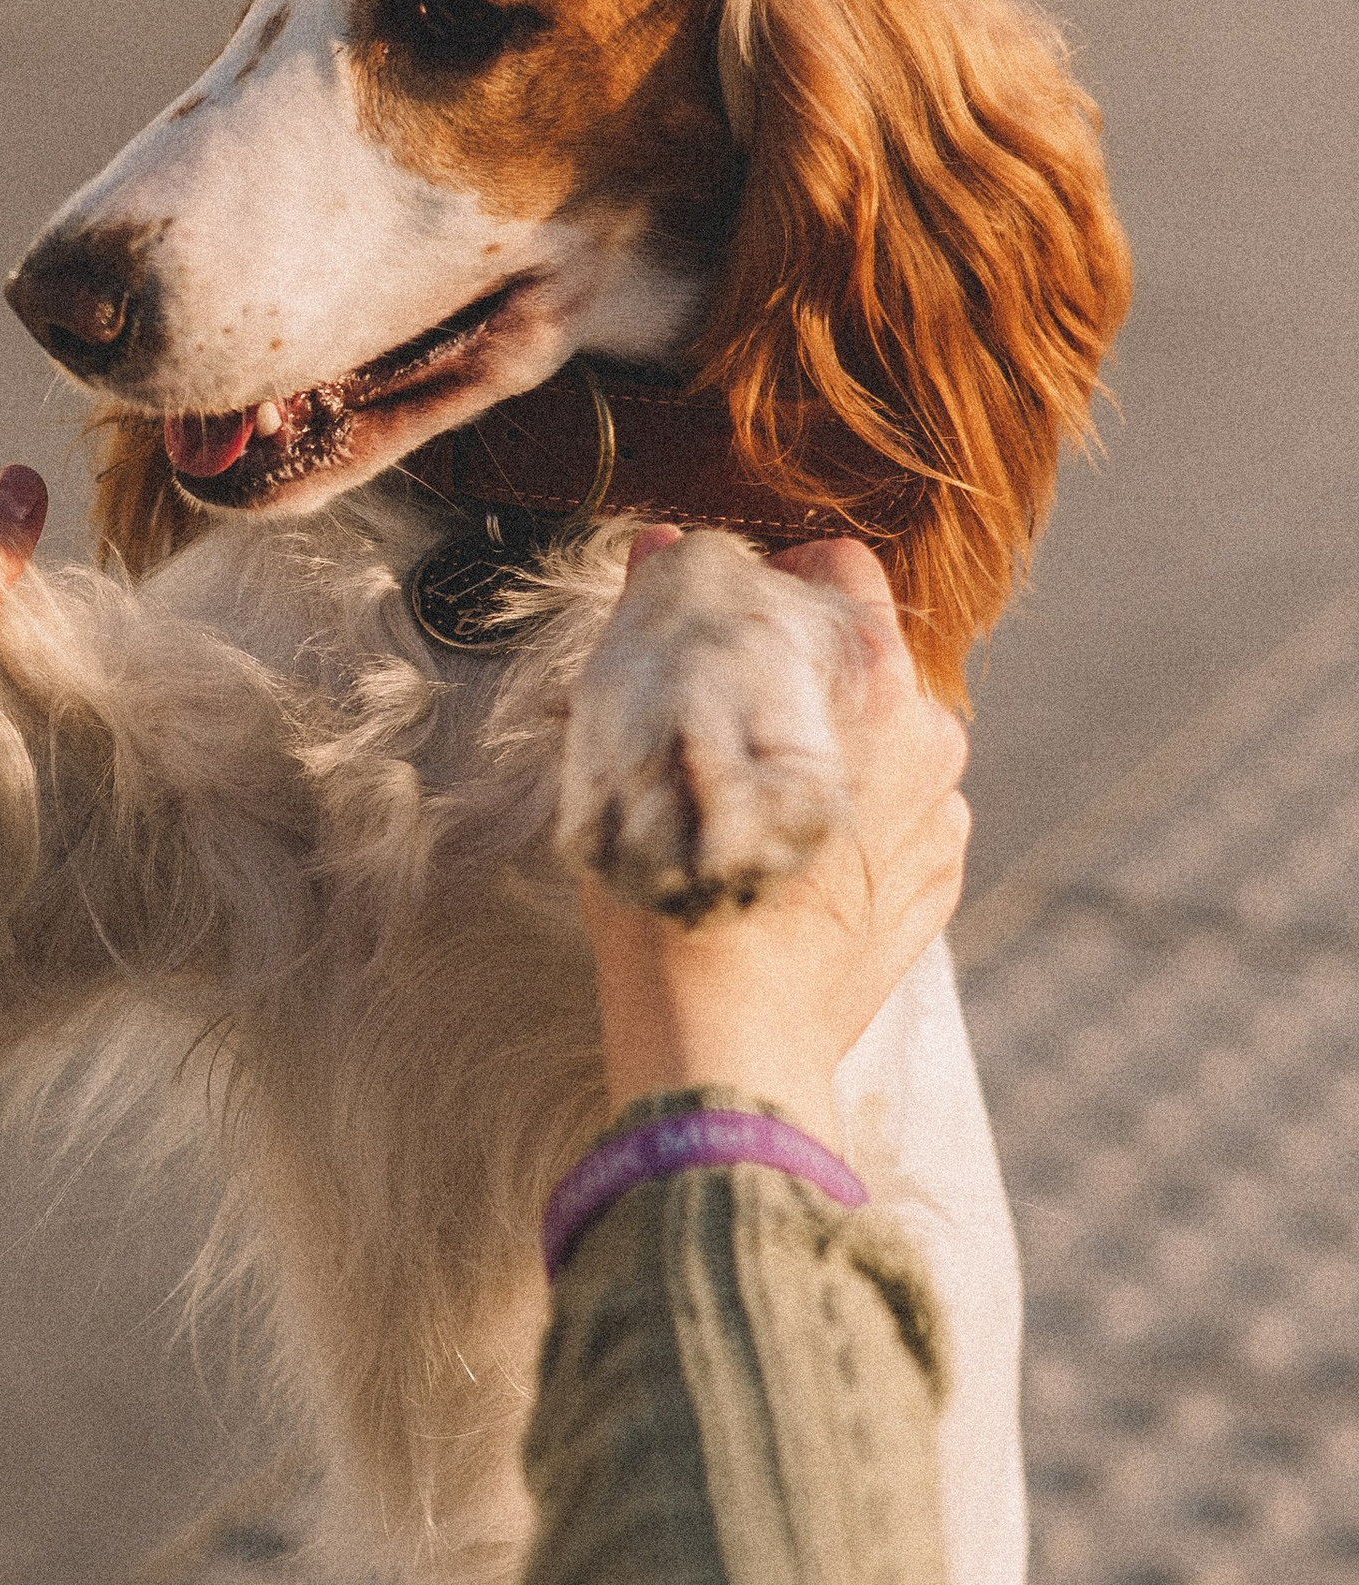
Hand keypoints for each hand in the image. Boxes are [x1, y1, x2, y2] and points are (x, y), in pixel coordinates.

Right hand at [579, 530, 968, 1150]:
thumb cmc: (677, 887)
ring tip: (752, 795)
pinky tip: (791, 855)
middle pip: (866, 662)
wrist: (728, 1038)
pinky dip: (854, 820)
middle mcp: (929, 738)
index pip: (847, 571)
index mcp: (871, 686)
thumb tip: (660, 546)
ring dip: (830, 747)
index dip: (784, 572)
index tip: (736, 603)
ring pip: (886, 742)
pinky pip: (900, 818)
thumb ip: (658, 624)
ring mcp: (941, 816)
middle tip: (725, 711)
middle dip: (802, 673)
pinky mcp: (937, 884)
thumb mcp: (644, 740)